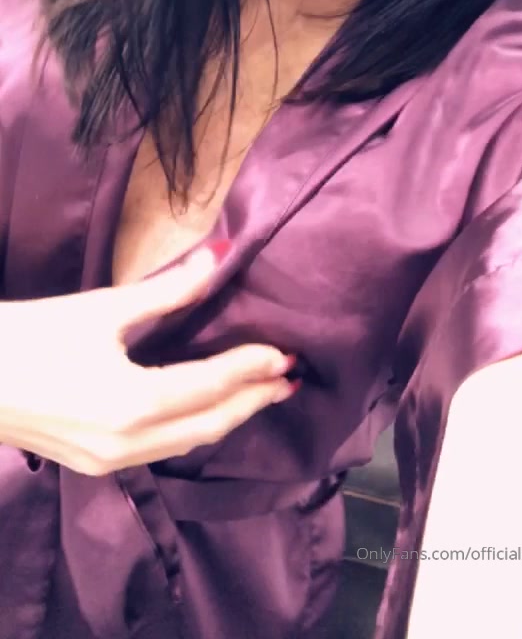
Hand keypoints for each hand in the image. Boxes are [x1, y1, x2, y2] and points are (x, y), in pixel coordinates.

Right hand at [0, 248, 294, 474]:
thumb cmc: (31, 336)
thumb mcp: (102, 309)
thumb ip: (168, 290)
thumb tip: (219, 257)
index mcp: (133, 404)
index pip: (211, 386)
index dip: (252, 368)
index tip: (286, 353)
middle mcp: (128, 444)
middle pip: (209, 425)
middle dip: (252, 401)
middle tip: (289, 378)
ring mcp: (110, 462)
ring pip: (187, 443)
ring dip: (227, 418)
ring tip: (260, 392)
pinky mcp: (95, 464)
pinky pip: (162, 449)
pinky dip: (194, 428)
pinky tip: (206, 408)